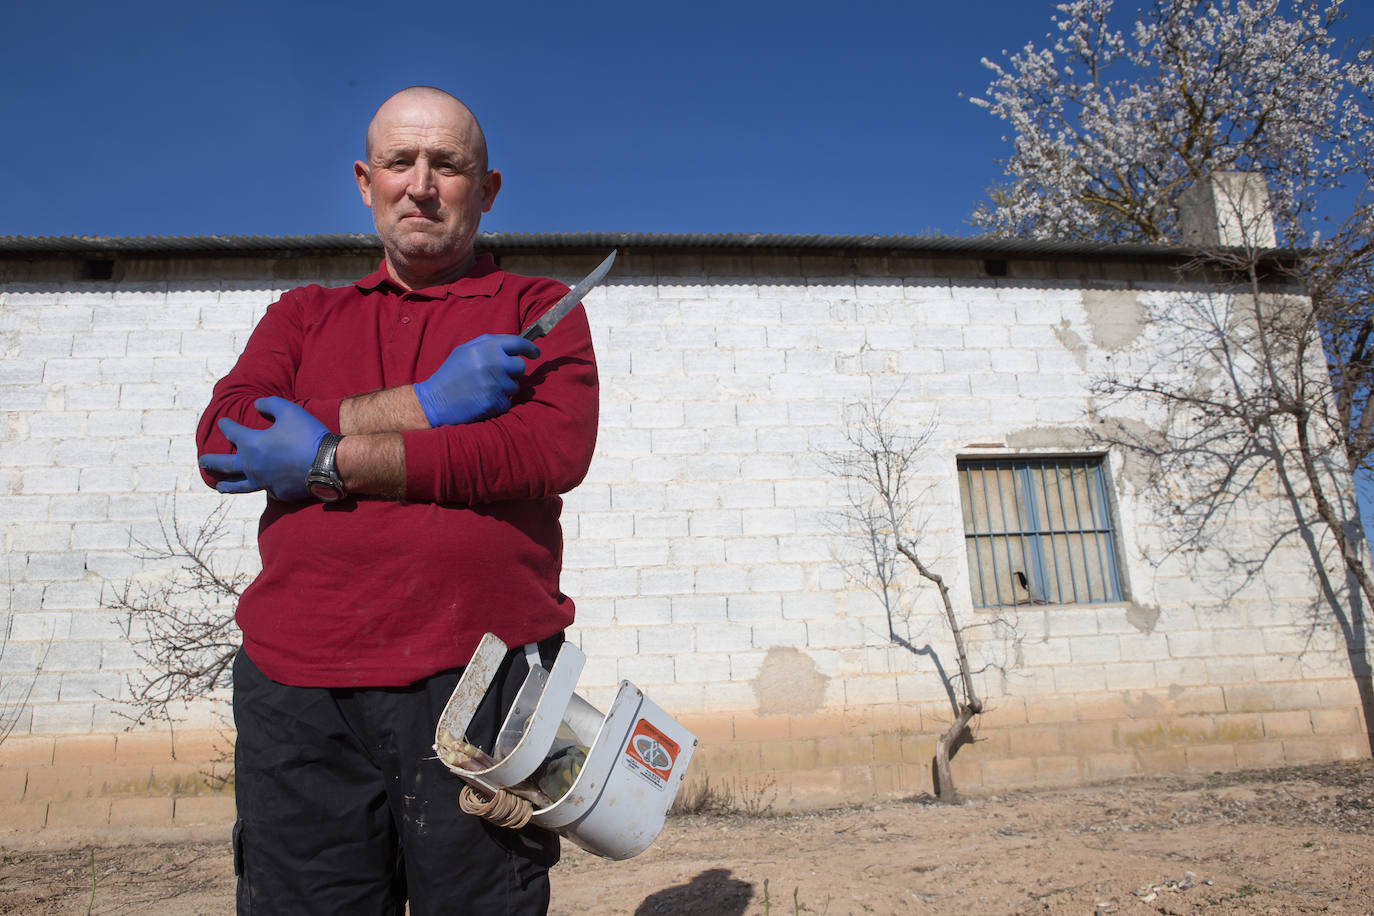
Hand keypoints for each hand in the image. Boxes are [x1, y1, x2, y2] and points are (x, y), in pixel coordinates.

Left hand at [198, 397, 328, 500]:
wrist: (329, 463)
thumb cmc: (308, 435)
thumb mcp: (289, 410)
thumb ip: (269, 404)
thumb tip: (256, 405)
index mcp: (251, 444)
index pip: (231, 432)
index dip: (226, 425)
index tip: (223, 422)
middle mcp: (252, 465)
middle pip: (224, 464)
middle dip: (211, 461)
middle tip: (202, 461)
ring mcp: (264, 482)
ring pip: (239, 485)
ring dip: (227, 485)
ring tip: (219, 486)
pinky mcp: (278, 493)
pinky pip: (266, 490)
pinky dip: (261, 487)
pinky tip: (260, 487)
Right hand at [412, 334, 539, 426]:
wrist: (435, 399)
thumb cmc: (451, 374)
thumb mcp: (466, 350)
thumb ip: (489, 345)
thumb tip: (514, 346)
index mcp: (486, 346)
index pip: (517, 343)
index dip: (529, 348)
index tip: (535, 353)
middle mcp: (494, 362)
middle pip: (521, 367)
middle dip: (513, 372)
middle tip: (498, 376)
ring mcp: (496, 383)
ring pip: (515, 386)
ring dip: (505, 389)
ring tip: (485, 389)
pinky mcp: (495, 401)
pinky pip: (508, 402)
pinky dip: (499, 403)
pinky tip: (483, 400)